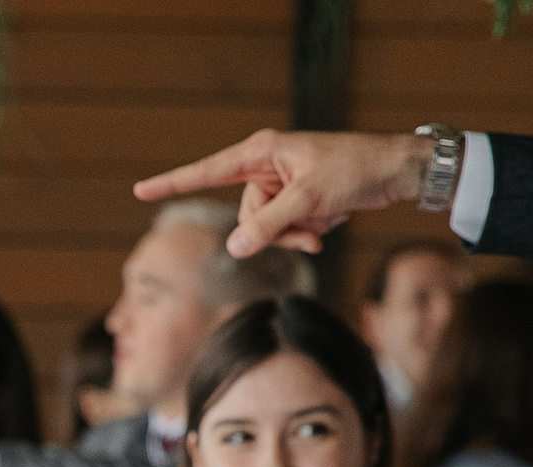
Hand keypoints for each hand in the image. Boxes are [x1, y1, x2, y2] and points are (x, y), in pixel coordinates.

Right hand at [133, 129, 436, 255]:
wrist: (393, 171)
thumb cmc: (352, 169)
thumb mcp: (308, 200)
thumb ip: (268, 224)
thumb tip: (234, 247)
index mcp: (261, 153)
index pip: (206, 172)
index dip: (172, 182)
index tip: (139, 190)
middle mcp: (265, 167)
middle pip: (245, 215)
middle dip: (274, 230)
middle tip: (309, 231)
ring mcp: (281, 185)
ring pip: (266, 228)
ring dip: (295, 236)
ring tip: (323, 229)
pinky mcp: (296, 200)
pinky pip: (285, 229)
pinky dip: (306, 233)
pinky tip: (329, 223)